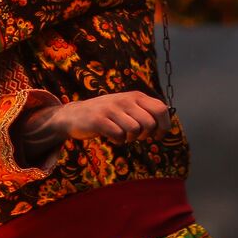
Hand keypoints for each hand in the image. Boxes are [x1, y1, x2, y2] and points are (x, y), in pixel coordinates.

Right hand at [21, 91, 171, 149]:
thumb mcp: (127, 107)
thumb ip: (145, 112)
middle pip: (149, 123)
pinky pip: (118, 135)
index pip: (161, 109)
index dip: (164, 126)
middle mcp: (125, 100)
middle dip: (145, 135)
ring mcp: (112, 109)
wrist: (74, 115)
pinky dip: (117, 141)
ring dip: (129, 138)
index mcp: (136, 96)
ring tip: (121, 135)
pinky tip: (111, 136)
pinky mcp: (99, 120)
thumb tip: (164, 126)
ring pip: (134, 130)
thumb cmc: (106, 114)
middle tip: (134, 136)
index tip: (157, 136)